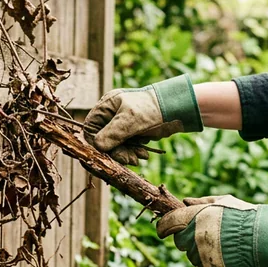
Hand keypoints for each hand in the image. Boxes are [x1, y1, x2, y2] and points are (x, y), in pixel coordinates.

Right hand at [84, 74, 202, 165]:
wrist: (177, 110)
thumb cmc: (152, 109)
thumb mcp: (130, 121)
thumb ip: (112, 134)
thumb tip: (97, 147)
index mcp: (106, 106)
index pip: (90, 128)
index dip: (96, 144)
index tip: (107, 155)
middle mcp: (111, 115)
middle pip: (103, 140)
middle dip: (116, 152)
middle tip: (130, 160)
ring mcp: (121, 124)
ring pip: (115, 146)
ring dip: (126, 154)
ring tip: (140, 157)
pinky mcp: (131, 132)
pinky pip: (126, 147)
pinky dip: (133, 153)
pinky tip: (144, 155)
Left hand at [155, 195, 267, 266]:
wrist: (264, 241)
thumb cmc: (245, 217)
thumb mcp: (224, 202)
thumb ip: (202, 202)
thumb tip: (185, 201)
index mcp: (194, 218)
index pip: (167, 223)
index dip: (162, 227)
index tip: (161, 230)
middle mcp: (193, 237)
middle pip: (179, 241)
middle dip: (187, 238)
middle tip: (204, 235)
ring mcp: (200, 256)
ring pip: (191, 256)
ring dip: (199, 251)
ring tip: (221, 245)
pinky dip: (209, 264)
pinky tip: (224, 257)